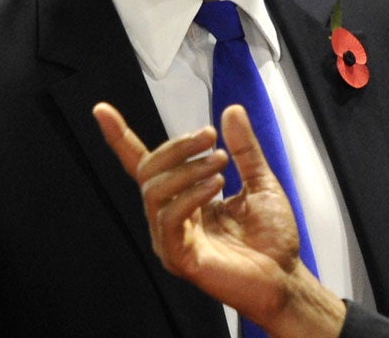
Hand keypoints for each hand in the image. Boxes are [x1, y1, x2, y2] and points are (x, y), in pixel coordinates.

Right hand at [92, 102, 346, 336]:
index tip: (102, 110)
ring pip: (155, 191)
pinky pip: (169, 218)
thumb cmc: (272, 238)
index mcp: (183, 197)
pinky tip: (216, 185)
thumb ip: (244, 149)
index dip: (121, 138)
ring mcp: (171, 238)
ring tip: (220, 161)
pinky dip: (190, 195)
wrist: (286, 278)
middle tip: (210, 136)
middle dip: (177, 146)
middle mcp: (170, 216)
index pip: (144, 165)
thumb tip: (230, 111)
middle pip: (149, 171)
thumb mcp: (261, 181)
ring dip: (187, 168)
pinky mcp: (179, 257)